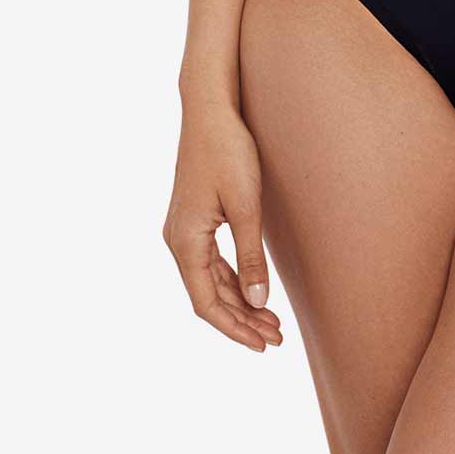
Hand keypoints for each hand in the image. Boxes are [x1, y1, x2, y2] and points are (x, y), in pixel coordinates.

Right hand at [162, 100, 283, 350]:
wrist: (209, 108)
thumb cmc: (228, 150)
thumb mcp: (246, 204)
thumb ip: (251, 255)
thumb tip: (258, 301)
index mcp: (184, 241)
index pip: (206, 303)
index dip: (234, 328)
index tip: (263, 345)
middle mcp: (177, 240)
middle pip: (208, 295)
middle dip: (242, 318)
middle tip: (277, 337)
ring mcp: (183, 229)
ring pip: (210, 280)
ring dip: (239, 300)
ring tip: (271, 320)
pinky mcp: (193, 219)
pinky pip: (210, 261)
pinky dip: (233, 279)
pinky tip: (253, 288)